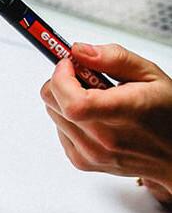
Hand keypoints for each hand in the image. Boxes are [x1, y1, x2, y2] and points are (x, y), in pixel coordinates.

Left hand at [40, 43, 171, 200]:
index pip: (74, 102)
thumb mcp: (150, 75)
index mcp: (124, 114)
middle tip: (84, 76)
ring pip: (52, 113)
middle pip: (53, 102)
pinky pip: (58, 129)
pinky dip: (68, 117)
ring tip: (96, 98)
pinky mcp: (82, 161)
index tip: (69, 63)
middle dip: (61, 81)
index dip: (62, 78)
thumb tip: (79, 51)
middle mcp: (104, 139)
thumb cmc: (168, 114)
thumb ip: (114, 58)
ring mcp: (91, 154)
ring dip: (65, 99)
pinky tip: (94, 116)